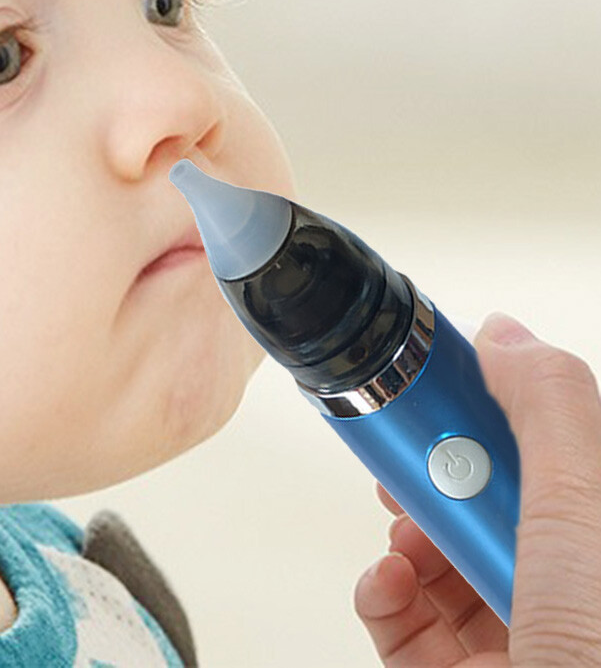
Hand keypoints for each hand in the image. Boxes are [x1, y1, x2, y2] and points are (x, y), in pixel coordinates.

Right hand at [353, 312, 600, 665]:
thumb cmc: (599, 659)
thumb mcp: (585, 519)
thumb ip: (549, 412)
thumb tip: (508, 331)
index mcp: (599, 536)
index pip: (550, 446)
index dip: (491, 406)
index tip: (440, 382)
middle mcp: (571, 585)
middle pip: (491, 501)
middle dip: (435, 475)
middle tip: (405, 460)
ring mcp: (524, 638)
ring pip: (446, 559)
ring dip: (404, 538)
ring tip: (397, 540)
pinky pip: (413, 622)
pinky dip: (385, 597)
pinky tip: (386, 590)